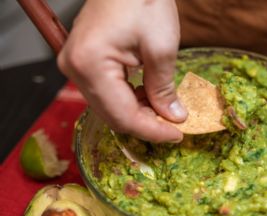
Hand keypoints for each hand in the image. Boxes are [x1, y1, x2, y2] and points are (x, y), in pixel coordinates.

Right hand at [58, 0, 186, 142]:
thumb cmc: (143, 0)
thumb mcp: (161, 47)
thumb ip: (164, 88)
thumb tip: (172, 117)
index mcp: (90, 65)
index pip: (122, 116)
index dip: (152, 131)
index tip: (177, 135)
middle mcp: (74, 69)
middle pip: (112, 116)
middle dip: (146, 124)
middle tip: (174, 126)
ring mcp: (76, 65)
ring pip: (109, 107)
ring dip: (138, 113)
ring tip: (165, 109)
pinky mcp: (84, 61)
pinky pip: (106, 92)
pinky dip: (129, 99)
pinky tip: (148, 95)